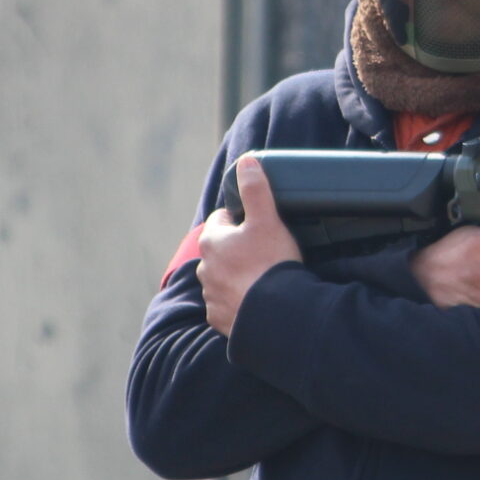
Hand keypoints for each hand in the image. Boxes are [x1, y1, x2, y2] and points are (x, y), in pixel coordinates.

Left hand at [199, 155, 303, 334]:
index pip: (223, 219)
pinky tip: (257, 299)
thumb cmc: (270, 263)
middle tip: (267, 253)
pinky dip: (239, 300)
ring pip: (223, 277)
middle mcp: (204, 268)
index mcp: (212, 241)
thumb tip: (246, 161)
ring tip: (263, 278)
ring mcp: (210, 295)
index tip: (261, 227)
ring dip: (238, 276)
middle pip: (222, 250)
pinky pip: (227, 303)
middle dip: (239, 249)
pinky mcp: (218, 317)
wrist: (275, 314)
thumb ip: (255, 189)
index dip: (243, 220)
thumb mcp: (267, 219)